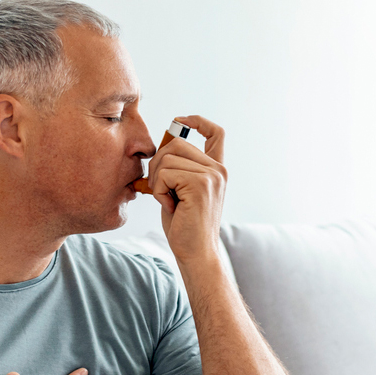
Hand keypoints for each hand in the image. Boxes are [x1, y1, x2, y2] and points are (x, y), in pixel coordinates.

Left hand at [147, 115, 226, 262]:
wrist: (196, 253)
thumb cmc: (184, 226)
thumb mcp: (180, 191)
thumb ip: (177, 169)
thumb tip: (159, 149)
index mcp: (216, 170)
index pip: (215, 133)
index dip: (197, 121)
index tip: (180, 121)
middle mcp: (218, 170)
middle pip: (177, 143)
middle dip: (158, 163)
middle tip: (159, 188)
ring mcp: (211, 176)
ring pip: (167, 158)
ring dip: (157, 180)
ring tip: (167, 200)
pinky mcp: (200, 185)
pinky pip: (165, 174)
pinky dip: (158, 191)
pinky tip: (170, 206)